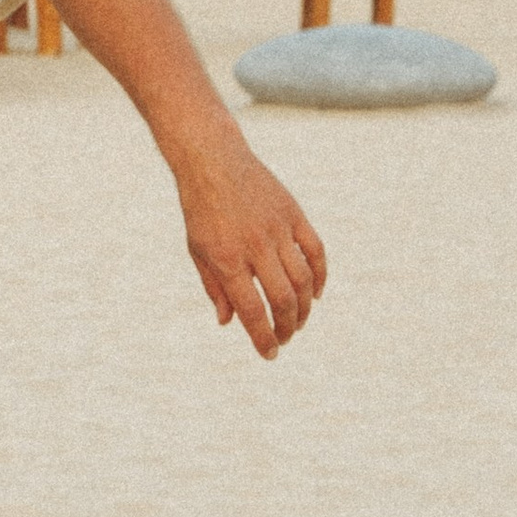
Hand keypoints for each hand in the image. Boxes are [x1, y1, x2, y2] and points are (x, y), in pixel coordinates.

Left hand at [175, 131, 327, 359]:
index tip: (270, 355)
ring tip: (298, 321)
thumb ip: (214, 288)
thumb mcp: (197, 251)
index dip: (263, 338)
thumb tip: (229, 323)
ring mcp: (278, 229)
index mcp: (227, 259)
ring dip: (304, 307)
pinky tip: (314, 293)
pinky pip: (315, 251)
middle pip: (282, 299)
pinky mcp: (293, 214)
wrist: (214, 161)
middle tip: (284, 339)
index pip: (252, 310)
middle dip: (287, 327)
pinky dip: (319, 276)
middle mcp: (255, 246)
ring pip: (302, 279)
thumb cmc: (201, 210)